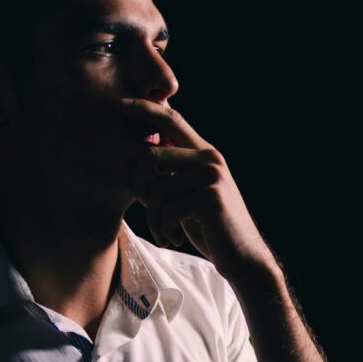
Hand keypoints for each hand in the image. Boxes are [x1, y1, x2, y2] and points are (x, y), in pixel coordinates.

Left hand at [119, 98, 276, 280]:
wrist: (243, 257)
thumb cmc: (209, 226)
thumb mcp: (189, 192)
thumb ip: (172, 171)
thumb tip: (138, 155)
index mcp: (204, 152)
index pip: (171, 119)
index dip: (143, 108)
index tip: (119, 103)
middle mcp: (209, 158)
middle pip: (150, 156)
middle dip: (137, 186)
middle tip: (147, 210)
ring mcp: (211, 177)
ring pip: (156, 189)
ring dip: (153, 218)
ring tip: (164, 231)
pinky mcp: (210, 199)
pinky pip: (167, 210)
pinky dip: (163, 229)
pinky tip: (173, 238)